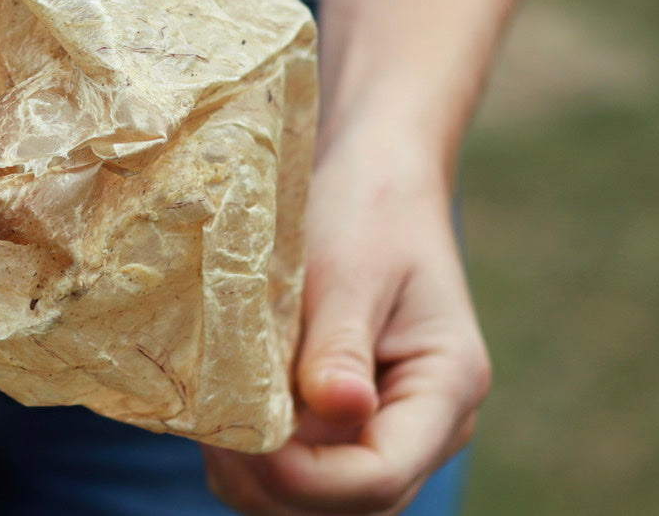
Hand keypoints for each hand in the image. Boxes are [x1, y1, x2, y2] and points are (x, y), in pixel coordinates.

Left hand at [203, 131, 490, 513]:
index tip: (241, 438)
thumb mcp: (350, 269)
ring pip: (322, 496)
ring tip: (212, 418)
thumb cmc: (368, 210)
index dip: (305, 478)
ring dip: (260, 475)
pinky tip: (225, 410)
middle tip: (211, 428)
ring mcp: (389, 425)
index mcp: (448, 387)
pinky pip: (306, 464)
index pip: (380, 476)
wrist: (375, 175)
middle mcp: (428, 424)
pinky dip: (261, 454)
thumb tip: (338, 408)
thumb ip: (340, 344)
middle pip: (351, 501)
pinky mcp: (350, 417)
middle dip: (274, 482)